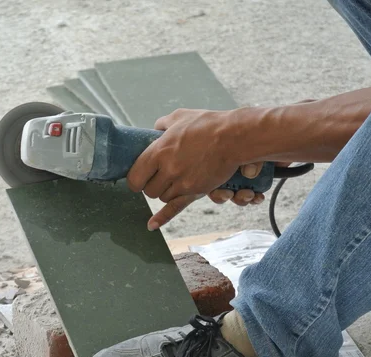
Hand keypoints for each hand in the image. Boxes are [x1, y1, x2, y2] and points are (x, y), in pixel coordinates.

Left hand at [126, 108, 264, 229]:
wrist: (234, 138)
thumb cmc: (207, 125)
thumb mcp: (180, 117)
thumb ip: (163, 124)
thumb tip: (156, 129)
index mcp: (159, 151)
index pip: (135, 176)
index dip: (136, 179)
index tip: (140, 177)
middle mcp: (167, 170)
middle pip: (149, 190)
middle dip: (152, 185)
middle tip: (160, 177)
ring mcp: (181, 183)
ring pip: (163, 198)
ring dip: (166, 192)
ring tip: (176, 179)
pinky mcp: (195, 191)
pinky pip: (174, 208)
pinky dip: (162, 218)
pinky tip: (151, 225)